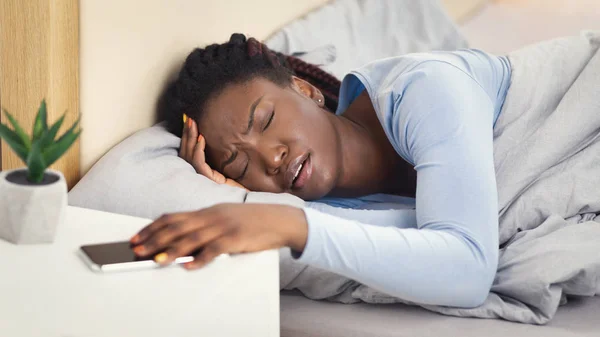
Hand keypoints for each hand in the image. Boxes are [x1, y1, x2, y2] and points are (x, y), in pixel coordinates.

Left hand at [129, 203, 307, 268]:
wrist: (279, 219)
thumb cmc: (251, 221)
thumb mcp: (225, 218)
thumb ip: (205, 225)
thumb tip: (181, 240)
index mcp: (207, 211)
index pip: (173, 217)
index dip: (152, 227)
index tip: (137, 237)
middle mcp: (212, 217)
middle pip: (177, 227)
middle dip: (154, 239)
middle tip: (136, 249)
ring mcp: (224, 227)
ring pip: (192, 238)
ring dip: (171, 250)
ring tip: (156, 259)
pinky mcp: (236, 239)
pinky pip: (215, 250)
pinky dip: (200, 258)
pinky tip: (188, 266)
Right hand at [180, 115, 246, 189]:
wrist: (247, 195)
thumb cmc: (239, 181)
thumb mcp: (229, 163)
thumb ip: (222, 153)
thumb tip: (221, 133)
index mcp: (202, 170)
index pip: (190, 151)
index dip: (188, 137)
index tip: (189, 122)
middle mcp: (198, 174)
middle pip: (186, 151)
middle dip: (187, 133)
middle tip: (188, 118)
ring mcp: (202, 177)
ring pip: (189, 155)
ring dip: (191, 138)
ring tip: (192, 124)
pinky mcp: (208, 180)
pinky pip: (199, 163)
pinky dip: (199, 150)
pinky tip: (201, 139)